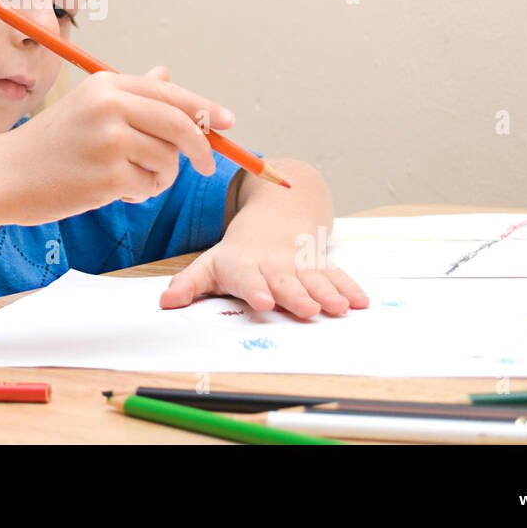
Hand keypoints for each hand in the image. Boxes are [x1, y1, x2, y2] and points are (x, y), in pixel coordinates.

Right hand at [8, 65, 234, 225]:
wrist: (5, 175)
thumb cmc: (48, 144)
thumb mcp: (87, 108)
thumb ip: (131, 94)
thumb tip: (166, 75)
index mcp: (106, 84)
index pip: (170, 93)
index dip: (204, 109)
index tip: (228, 122)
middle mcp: (110, 106)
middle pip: (179, 124)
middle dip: (201, 147)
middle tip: (208, 165)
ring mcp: (109, 141)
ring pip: (168, 160)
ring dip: (161, 176)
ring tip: (131, 179)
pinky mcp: (108, 175)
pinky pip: (150, 185)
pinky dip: (142, 192)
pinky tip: (115, 191)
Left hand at [159, 234, 369, 318]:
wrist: (274, 217)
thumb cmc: (237, 253)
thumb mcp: (210, 263)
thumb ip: (190, 284)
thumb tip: (165, 302)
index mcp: (244, 263)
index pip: (248, 276)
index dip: (255, 288)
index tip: (263, 301)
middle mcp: (274, 264)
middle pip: (286, 279)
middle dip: (297, 294)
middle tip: (307, 310)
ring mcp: (299, 263)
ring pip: (314, 278)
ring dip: (328, 292)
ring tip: (340, 308)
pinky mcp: (319, 264)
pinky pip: (336, 274)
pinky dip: (350, 287)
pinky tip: (362, 301)